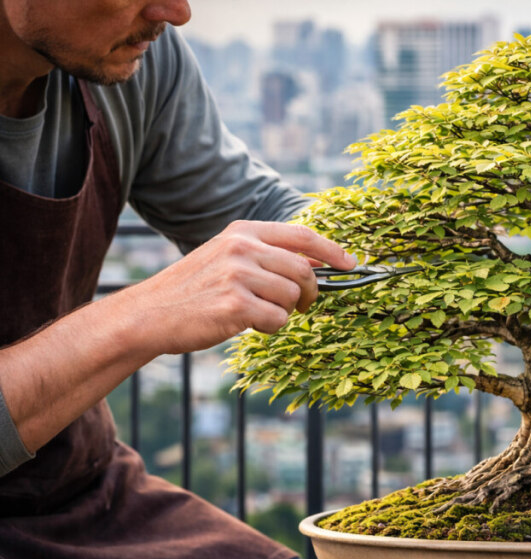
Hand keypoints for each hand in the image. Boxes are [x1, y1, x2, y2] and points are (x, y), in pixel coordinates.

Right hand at [127, 220, 354, 353]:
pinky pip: (278, 319)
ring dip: (285, 312)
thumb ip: (265, 255)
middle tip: (302, 306)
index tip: (351, 264)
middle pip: (304, 270)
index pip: (302, 235)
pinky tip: (247, 324)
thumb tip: (314, 264)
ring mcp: (238, 275)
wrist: (150, 314)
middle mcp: (242, 248)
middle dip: (311, 293)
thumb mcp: (227, 257)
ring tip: (259, 314)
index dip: (332, 251)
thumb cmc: (194, 290)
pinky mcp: (235, 305)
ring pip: (293, 297)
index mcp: (243, 231)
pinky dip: (270, 327)